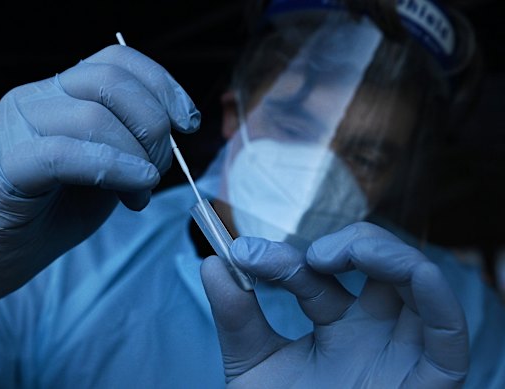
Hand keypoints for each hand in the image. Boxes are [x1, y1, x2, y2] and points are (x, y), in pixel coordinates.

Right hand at [0, 44, 199, 304]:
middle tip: (159, 169)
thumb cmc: (48, 214)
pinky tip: (136, 187)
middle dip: (153, 126)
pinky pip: (65, 153)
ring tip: (140, 193)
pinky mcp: (3, 165)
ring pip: (92, 116)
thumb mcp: (103, 173)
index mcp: (57, 93)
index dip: (162, 85)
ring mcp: (12, 127)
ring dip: (136, 155)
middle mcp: (31, 98)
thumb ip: (130, 148)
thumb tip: (172, 135)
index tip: (188, 122)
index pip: (115, 61)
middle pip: (110, 82)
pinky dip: (113, 168)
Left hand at [201, 222, 468, 387]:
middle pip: (379, 264)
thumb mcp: (252, 369)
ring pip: (416, 281)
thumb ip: (236, 318)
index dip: (281, 258)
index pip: (315, 275)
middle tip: (309, 256)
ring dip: (385, 252)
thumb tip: (211, 263)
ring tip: (337, 255)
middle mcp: (371, 330)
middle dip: (348, 242)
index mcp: (334, 324)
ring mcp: (401, 350)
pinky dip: (435, 293)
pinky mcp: (432, 377)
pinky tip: (411, 273)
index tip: (241, 253)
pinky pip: (449, 329)